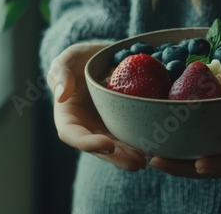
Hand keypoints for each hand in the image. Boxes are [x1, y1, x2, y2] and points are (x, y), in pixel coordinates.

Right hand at [47, 42, 146, 170]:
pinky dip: (144, 141)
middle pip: (100, 148)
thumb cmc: (80, 59)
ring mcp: (107, 127)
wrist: (103, 57)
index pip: (72, 135)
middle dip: (118, 157)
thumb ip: (60, 73)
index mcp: (68, 116)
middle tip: (136, 162)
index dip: (88, 144)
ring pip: (119, 146)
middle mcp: (88, 127)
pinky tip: (160, 145)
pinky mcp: (125, 123)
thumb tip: (61, 95)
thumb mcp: (68, 59)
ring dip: (133, 154)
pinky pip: (132, 134)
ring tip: (149, 157)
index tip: (107, 145)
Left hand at [149, 87, 220, 176]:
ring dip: (179, 156)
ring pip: (204, 158)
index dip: (216, 165)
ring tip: (152, 150)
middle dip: (182, 165)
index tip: (195, 163)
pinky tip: (172, 135)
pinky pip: (207, 145)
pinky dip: (189, 142)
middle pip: (210, 166)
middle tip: (153, 159)